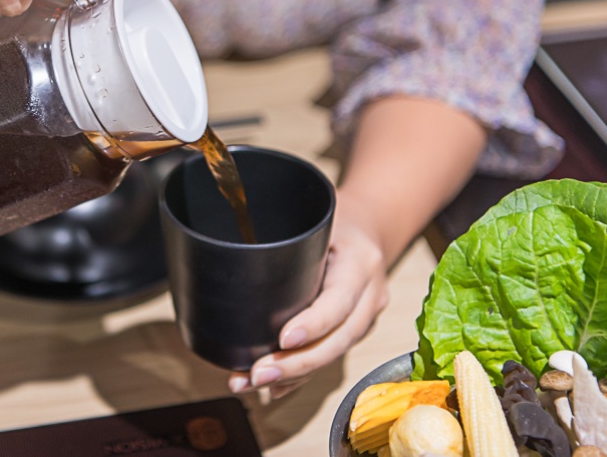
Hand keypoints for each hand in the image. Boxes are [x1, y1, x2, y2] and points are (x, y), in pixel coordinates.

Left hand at [228, 191, 390, 397]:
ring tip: (248, 383)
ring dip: (291, 377)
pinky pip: (327, 359)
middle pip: (337, 341)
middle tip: (257, 374)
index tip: (283, 339)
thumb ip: (292, 235)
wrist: (370, 228)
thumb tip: (236, 240)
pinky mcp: (351, 332)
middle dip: (296, 364)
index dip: (313, 324)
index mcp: (360, 265)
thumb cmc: (338, 219)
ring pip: (331, 356)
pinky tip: (272, 391)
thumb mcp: (320, 214)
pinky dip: (299, 379)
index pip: (340, 302)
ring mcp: (364, 319)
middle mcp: (369, 297)